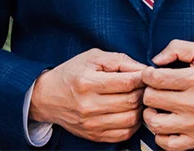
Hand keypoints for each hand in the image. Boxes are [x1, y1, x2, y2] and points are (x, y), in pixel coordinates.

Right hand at [30, 48, 146, 143]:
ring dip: (140, 108)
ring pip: (131, 119)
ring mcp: (91, 123)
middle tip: (144, 85)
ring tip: (137, 98)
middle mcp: (88, 105)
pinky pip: (124, 134)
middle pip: (131, 101)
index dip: (142, 77)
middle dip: (143, 92)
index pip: (127, 82)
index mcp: (87, 82)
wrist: (48, 97)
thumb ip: (120, 60)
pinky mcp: (94, 135)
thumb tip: (144, 69)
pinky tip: (130, 112)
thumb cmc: (71, 73)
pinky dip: (133, 123)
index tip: (145, 74)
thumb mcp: (93, 57)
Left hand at [141, 40, 193, 150]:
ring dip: (150, 114)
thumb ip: (177, 48)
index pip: (156, 78)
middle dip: (148, 92)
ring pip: (155, 123)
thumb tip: (156, 60)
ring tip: (156, 108)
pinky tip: (165, 124)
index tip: (151, 75)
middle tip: (154, 90)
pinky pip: (167, 144)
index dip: (147, 75)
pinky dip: (160, 135)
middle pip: (152, 99)